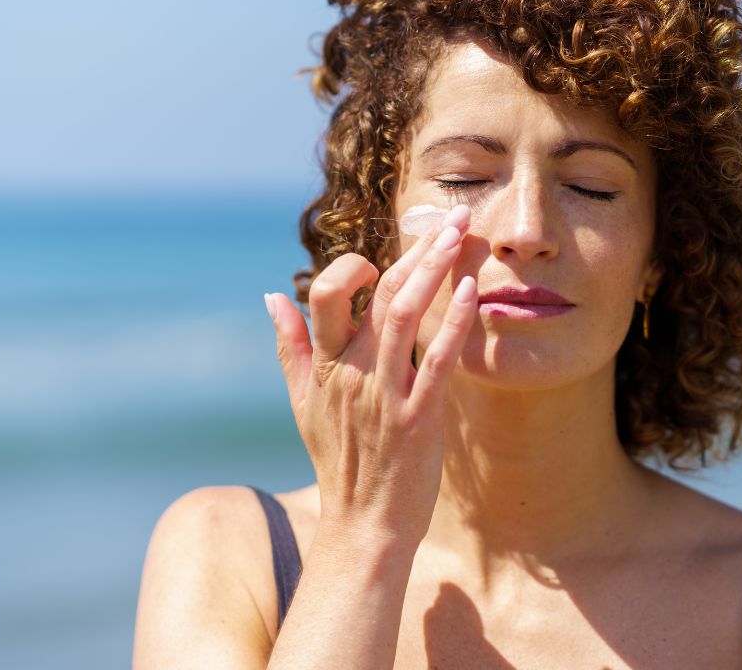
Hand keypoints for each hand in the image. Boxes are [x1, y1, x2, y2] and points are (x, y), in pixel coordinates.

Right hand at [264, 205, 474, 544]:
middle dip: (416, 249)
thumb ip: (288, 346)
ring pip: (404, 315)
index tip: (385, 256)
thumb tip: (271, 295)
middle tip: (452, 217)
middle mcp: (352, 372)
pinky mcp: (418, 418)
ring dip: (435, 270)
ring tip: (460, 234)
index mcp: (326, 365)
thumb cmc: (339, 461)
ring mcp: (385, 395)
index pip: (328, 293)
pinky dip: (453, 323)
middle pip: (378, 293)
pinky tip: (471, 291)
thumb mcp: (302, 403)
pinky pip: (437, 362)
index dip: (355, 265)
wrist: (362, 526)